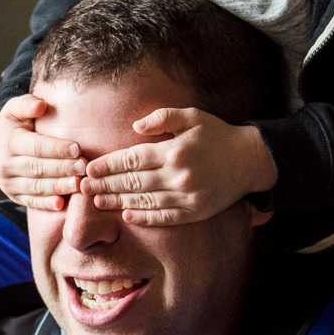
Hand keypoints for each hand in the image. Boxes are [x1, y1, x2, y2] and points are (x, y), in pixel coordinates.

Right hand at [0, 93, 83, 209]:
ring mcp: (9, 183)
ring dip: (58, 187)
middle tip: (84, 167)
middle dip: (62, 168)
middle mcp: (5, 164)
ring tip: (78, 184)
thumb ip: (27, 104)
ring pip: (36, 187)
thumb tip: (41, 105)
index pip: (35, 146)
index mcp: (8, 142)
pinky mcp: (14, 196)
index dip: (56, 148)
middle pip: (37, 167)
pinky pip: (31, 202)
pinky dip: (46, 204)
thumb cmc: (14, 125)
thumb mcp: (15, 109)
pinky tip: (62, 204)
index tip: (77, 148)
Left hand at [83, 108, 275, 224]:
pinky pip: (164, 217)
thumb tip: (134, 126)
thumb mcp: (193, 116)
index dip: (108, 165)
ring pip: (144, 201)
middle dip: (105, 186)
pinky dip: (144, 218)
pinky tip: (126, 216)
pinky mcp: (195, 212)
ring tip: (97, 202)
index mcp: (175, 151)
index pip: (132, 160)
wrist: (250, 160)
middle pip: (133, 182)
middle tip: (83, 189)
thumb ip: (162, 118)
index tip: (89, 169)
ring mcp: (187, 196)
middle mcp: (179, 175)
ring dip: (117, 202)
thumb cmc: (217, 135)